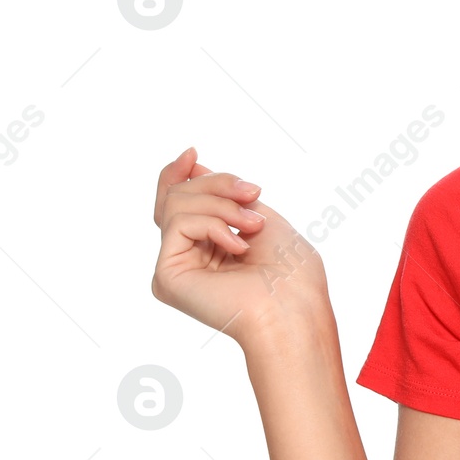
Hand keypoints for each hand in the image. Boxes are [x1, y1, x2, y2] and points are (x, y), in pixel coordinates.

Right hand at [149, 146, 329, 347]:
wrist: (293, 305)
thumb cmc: (290, 270)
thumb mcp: (257, 214)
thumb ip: (222, 195)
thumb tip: (190, 166)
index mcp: (209, 245)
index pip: (180, 202)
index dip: (179, 173)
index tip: (193, 153)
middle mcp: (188, 256)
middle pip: (177, 196)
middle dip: (217, 184)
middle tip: (252, 194)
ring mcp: (176, 266)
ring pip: (176, 204)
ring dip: (221, 204)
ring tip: (252, 225)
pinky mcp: (166, 277)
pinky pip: (178, 223)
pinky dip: (213, 225)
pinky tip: (238, 246)